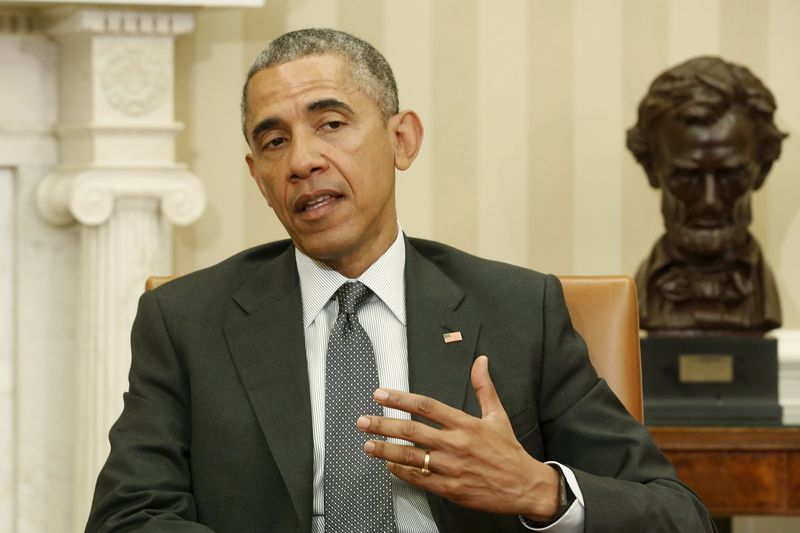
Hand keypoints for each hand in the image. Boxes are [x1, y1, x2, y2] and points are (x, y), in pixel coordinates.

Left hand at [356, 355, 560, 521]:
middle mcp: (455, 444)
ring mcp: (451, 468)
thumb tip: (481, 362)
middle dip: (383, 424)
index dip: (400, 399)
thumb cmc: (509, 451)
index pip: (426, 406)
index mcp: (465, 424)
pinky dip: (401, 472)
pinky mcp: (450, 488)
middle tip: (363, 421)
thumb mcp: (498, 415)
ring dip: (385, 450)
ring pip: (410, 457)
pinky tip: (389, 465)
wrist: (524, 486)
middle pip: (411, 431)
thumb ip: (484, 388)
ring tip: (368, 444)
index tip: (381, 394)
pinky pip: (419, 479)